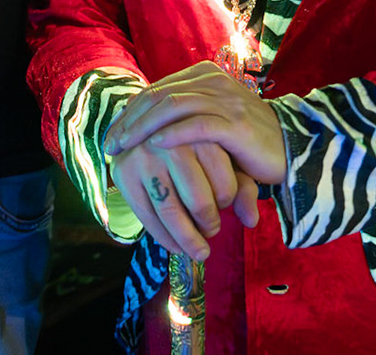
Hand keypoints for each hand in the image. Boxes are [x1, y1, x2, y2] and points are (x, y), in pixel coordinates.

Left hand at [104, 62, 287, 186]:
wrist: (292, 150)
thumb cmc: (247, 143)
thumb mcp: (212, 124)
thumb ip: (185, 119)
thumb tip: (145, 133)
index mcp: (206, 76)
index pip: (157, 89)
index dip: (131, 110)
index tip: (112, 133)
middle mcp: (214, 82)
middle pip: (160, 95)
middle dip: (130, 120)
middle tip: (110, 143)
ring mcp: (226, 101)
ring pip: (173, 107)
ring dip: (142, 128)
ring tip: (124, 147)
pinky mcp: (236, 125)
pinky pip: (198, 126)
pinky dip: (173, 135)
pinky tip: (154, 147)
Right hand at [110, 139, 259, 260]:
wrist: (140, 124)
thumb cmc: (191, 143)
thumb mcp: (221, 155)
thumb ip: (241, 185)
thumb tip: (251, 221)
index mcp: (202, 134)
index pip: (224, 186)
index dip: (227, 204)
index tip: (223, 208)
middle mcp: (172, 144)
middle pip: (198, 202)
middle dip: (209, 226)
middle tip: (211, 232)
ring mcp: (144, 159)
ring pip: (171, 213)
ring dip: (188, 239)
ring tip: (198, 250)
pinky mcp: (123, 174)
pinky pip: (146, 217)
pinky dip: (164, 238)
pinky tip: (175, 246)